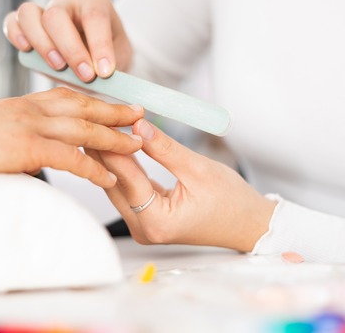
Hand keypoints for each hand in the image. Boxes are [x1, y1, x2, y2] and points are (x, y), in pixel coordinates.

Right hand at [0, 87, 143, 230]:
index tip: (111, 102)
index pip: (63, 95)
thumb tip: (15, 151)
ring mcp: (28, 125)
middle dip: (114, 110)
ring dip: (115, 136)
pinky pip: (71, 156)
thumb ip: (4, 137)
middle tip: (140, 113)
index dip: (91, 99)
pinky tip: (110, 177)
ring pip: (84, 127)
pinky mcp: (25, 146)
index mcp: (17, 104)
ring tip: (139, 144)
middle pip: (82, 105)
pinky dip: (94, 167)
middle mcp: (27, 109)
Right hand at [3, 0, 132, 81]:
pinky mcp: (25, 25)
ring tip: (57, 67)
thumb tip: (101, 78)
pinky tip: (26, 50)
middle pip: (56, 15)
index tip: (105, 72)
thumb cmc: (107, 56)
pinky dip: (15, 34)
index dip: (100, 44)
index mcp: (95, 1)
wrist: (95, 59)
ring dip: (42, 43)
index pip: (95, 16)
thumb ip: (109, 66)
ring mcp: (43, 11)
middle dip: (70, 49)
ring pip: (28, 13)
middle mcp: (67, 3)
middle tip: (85, 75)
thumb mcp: (118, 59)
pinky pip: (11, 21)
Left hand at [87, 119, 275, 251]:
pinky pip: (128, 187)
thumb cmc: (232, 203)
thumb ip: (164, 148)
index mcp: (156, 221)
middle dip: (105, 148)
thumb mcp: (199, 169)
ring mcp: (142, 225)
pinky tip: (116, 142)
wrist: (248, 225)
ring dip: (111, 155)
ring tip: (102, 125)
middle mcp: (143, 228)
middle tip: (96, 117)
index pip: (125, 177)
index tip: (104, 119)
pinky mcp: (145, 217)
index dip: (113, 144)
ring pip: (117, 184)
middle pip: (113, 182)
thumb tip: (138, 126)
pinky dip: (124, 165)